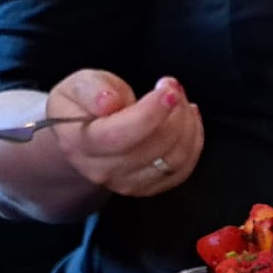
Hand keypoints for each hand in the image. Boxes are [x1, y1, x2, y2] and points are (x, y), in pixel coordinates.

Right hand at [45, 69, 204, 195]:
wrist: (80, 136)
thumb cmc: (82, 105)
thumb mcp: (78, 85)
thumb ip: (93, 89)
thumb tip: (110, 101)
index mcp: (80, 144)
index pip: (121, 135)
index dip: (151, 113)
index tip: (168, 90)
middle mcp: (103, 170)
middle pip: (154, 148)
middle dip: (175, 113)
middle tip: (174, 87)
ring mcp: (128, 184)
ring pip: (174, 160)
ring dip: (188, 126)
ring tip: (182, 100)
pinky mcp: (149, 187)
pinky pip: (182, 170)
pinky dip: (194, 142)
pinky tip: (189, 119)